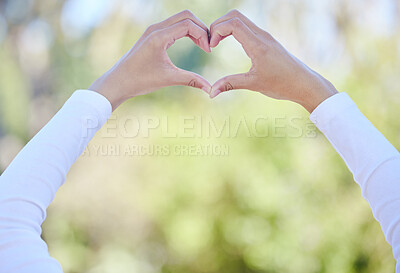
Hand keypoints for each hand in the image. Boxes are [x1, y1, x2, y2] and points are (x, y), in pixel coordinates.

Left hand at [89, 10, 211, 110]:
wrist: (119, 81)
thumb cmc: (140, 80)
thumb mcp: (168, 79)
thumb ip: (191, 80)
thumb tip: (210, 89)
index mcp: (159, 36)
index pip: (188, 24)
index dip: (203, 35)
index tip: (208, 51)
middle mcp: (156, 28)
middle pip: (186, 16)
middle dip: (201, 28)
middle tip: (208, 46)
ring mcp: (154, 30)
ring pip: (181, 19)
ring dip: (194, 29)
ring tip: (203, 46)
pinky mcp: (153, 34)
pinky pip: (174, 25)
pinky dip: (186, 31)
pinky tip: (193, 44)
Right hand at [209, 10, 337, 112]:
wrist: (303, 83)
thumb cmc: (282, 84)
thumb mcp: (253, 84)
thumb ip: (230, 84)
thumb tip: (211, 92)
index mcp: (258, 45)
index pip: (233, 24)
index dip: (217, 31)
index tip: (211, 47)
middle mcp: (261, 36)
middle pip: (235, 15)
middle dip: (218, 25)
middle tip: (211, 42)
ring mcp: (265, 36)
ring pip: (241, 19)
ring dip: (225, 26)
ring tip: (217, 43)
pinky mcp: (266, 40)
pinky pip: (247, 27)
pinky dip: (233, 30)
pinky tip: (229, 43)